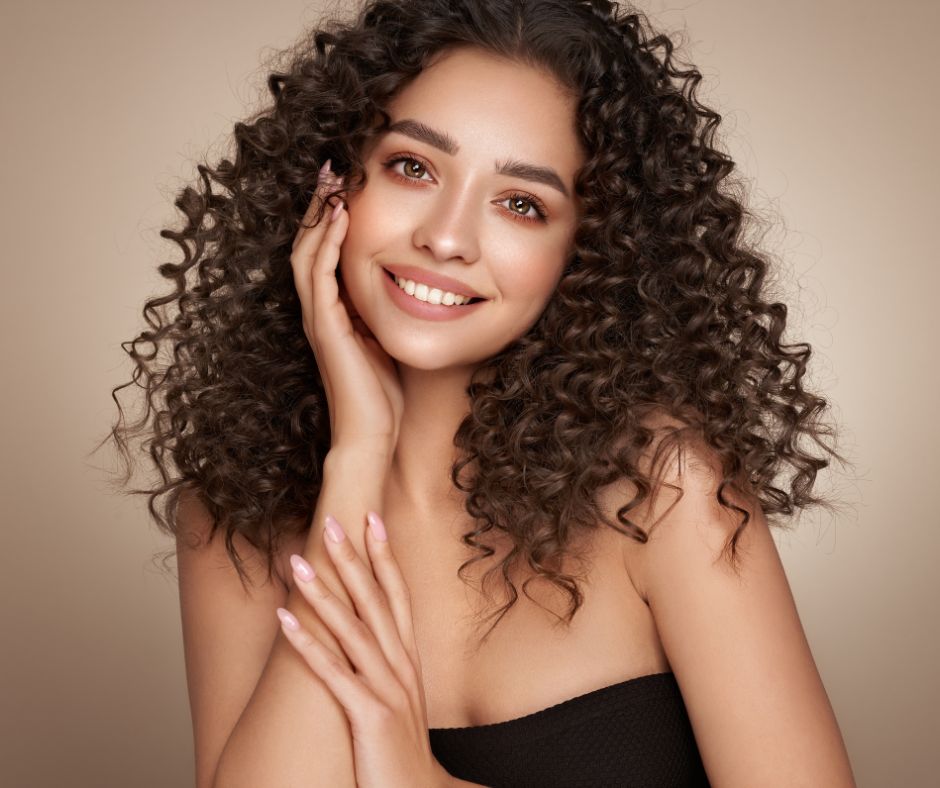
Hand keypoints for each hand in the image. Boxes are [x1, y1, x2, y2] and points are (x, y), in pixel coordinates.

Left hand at [277, 511, 452, 787]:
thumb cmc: (400, 747)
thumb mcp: (397, 697)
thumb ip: (383, 664)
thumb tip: (361, 633)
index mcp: (409, 660)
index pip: (398, 596)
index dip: (385, 557)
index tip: (372, 520)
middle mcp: (402, 667)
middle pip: (376, 602)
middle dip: (353, 560)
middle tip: (332, 523)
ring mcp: (388, 690)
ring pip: (353, 630)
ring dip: (324, 593)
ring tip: (298, 562)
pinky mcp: (370, 715)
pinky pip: (334, 673)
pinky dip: (308, 642)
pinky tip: (286, 619)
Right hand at [290, 160, 403, 451]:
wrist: (373, 435)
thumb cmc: (384, 395)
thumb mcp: (389, 341)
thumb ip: (389, 314)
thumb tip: (416, 288)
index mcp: (334, 313)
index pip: (322, 254)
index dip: (329, 219)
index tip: (346, 185)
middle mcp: (319, 311)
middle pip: (306, 245)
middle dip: (317, 206)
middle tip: (331, 170)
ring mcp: (318, 319)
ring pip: (305, 253)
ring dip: (317, 216)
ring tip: (331, 181)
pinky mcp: (325, 329)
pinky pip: (319, 276)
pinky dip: (326, 243)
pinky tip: (340, 218)